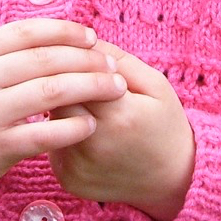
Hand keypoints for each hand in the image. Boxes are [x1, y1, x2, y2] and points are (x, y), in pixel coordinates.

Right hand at [0, 21, 126, 208]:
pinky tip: (91, 125)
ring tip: (114, 90)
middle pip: (44, 61)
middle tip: (113, 66)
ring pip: (49, 93)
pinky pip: (44, 134)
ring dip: (89, 89)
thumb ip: (8, 54)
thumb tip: (62, 34)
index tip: (92, 37)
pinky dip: (72, 128)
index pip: (26, 33)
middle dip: (87, 61)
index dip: (64, 31)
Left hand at [48, 43, 195, 220]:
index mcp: (119, 115)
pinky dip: (58, 132)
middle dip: (60, 82)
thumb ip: (116, 58)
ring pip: (49, 120)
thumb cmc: (165, 125)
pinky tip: (79, 129)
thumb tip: (81, 40)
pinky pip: (51, 145)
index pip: (74, 74)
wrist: (172, 180)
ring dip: (58, 107)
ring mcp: (77, 166)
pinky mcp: (67, 179)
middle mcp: (94, 144)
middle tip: (74, 76)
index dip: (74, 61)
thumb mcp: (154, 84)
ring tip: (82, 104)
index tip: (82, 57)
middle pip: (55, 98)